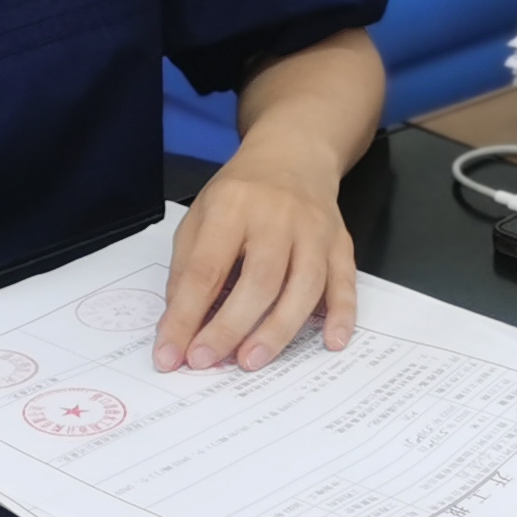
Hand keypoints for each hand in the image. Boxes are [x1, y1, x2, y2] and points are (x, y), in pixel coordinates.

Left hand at [156, 146, 357, 371]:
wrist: (293, 155)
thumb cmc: (241, 193)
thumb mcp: (200, 216)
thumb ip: (187, 269)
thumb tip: (179, 327)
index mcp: (232, 206)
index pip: (206, 269)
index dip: (186, 315)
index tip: (171, 353)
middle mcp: (277, 216)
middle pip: (258, 280)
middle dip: (230, 327)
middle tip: (207, 362)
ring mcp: (314, 230)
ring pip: (303, 286)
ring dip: (278, 329)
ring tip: (251, 361)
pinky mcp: (341, 242)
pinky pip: (345, 282)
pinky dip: (341, 314)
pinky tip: (331, 342)